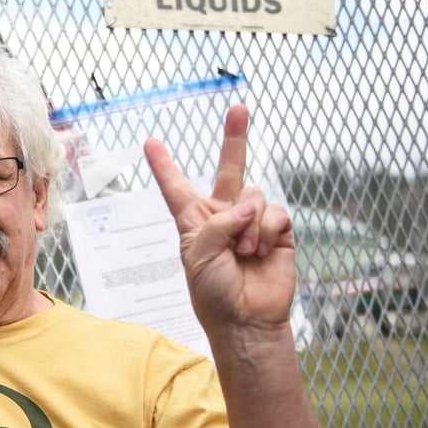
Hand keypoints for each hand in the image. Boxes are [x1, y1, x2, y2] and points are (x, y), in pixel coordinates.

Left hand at [144, 105, 295, 333]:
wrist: (247, 320)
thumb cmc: (214, 294)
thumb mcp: (198, 257)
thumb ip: (216, 225)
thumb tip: (248, 205)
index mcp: (194, 222)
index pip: (176, 188)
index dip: (164, 166)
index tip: (150, 142)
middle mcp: (224, 216)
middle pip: (230, 168)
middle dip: (235, 138)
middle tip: (239, 108)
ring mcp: (252, 221)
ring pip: (253, 193)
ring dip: (248, 223)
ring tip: (244, 253)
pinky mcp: (278, 230)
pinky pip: (274, 211)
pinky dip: (265, 228)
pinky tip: (260, 250)